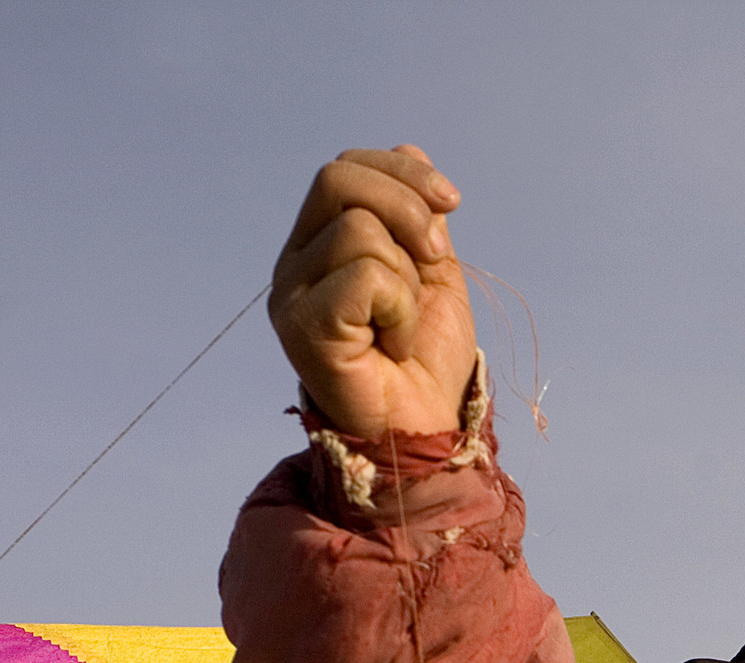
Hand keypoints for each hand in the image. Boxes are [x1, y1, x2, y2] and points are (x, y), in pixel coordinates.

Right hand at [270, 144, 473, 437]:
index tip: (452, 204)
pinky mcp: (302, 326)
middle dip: (407, 209)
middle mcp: (295, 263)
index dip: (404, 173)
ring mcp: (292, 294)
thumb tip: (409, 151)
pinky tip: (393, 343)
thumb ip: (417, 217)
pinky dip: (400, 308)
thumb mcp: (432, 272)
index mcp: (320, 242)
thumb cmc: (425, 361)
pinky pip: (364, 276)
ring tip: (400, 326)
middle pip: (339, 179)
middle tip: (434, 259)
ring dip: (407, 279)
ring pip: (359, 231)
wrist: (425, 429)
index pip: (346, 168)